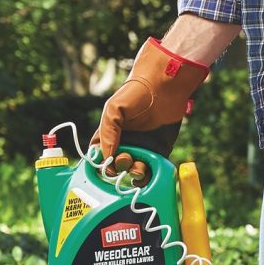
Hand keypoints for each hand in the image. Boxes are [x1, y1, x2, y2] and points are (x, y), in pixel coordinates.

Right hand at [94, 38, 210, 170]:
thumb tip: (107, 158)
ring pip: (134, 171)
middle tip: (127, 158)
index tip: (106, 163)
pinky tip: (146, 174)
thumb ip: (108, 133)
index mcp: (110, 135)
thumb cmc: (136, 93)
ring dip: (134, 174)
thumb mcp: (114, 109)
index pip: (99, 155)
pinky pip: (152, 170)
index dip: (101, 163)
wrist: (164, 87)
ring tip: (138, 167)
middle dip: (120, 167)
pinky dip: (148, 177)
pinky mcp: (159, 151)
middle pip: (117, 166)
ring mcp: (142, 148)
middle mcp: (125, 144)